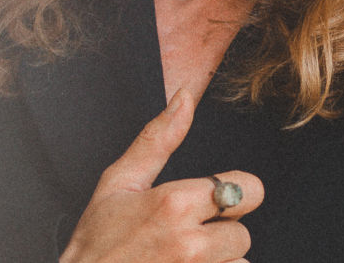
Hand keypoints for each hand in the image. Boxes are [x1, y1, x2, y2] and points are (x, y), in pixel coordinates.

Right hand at [60, 88, 263, 261]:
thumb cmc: (96, 241)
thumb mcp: (120, 181)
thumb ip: (158, 137)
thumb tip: (185, 97)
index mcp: (174, 204)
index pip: (247, 190)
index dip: (236, 191)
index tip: (215, 198)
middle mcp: (190, 244)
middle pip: (242, 233)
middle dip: (220, 232)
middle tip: (187, 233)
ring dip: (217, 261)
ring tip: (181, 257)